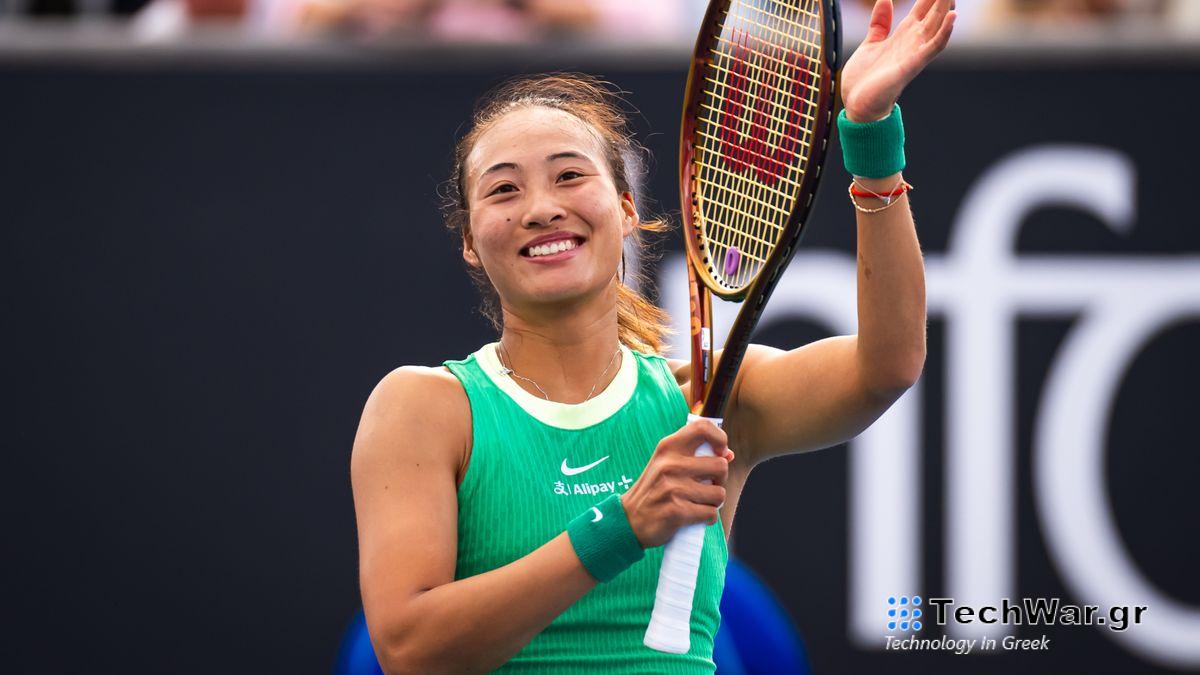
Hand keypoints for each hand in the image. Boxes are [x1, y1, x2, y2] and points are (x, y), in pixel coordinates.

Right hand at [621, 420, 734, 548]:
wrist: (629, 520)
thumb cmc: (654, 490)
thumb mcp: (667, 464)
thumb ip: (694, 456)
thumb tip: (728, 454)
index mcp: (668, 447)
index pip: (703, 428)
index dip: (720, 438)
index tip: (721, 452)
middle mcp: (670, 464)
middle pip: (721, 466)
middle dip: (720, 480)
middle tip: (707, 487)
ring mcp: (673, 488)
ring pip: (719, 494)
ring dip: (714, 503)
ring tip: (698, 503)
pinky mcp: (677, 511)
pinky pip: (711, 514)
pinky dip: (707, 518)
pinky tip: (694, 517)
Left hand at [839, 0, 956, 121]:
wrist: (858, 106)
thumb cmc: (865, 79)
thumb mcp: (870, 44)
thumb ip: (880, 24)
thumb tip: (884, 0)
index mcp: (903, 35)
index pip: (923, 8)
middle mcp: (912, 42)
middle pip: (933, 13)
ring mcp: (914, 53)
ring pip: (937, 25)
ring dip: (947, 8)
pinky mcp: (911, 65)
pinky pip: (932, 47)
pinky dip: (943, 32)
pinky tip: (952, 17)